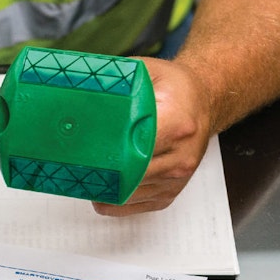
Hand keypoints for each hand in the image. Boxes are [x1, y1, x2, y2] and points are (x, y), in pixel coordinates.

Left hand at [93, 57, 212, 216]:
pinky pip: (136, 206)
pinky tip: (99, 191)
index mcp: (177, 123)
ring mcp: (177, 178)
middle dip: (101, 170)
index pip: (136, 146)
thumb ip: (119, 83)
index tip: (83, 148)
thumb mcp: (148, 72)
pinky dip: (114, 202)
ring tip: (83, 174)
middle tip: (74, 163)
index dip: (107, 150)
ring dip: (104, 188)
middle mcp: (181, 155)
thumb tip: (81, 90)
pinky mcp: (170, 192)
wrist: (204, 102)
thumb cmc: (174, 87)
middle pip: (130, 174)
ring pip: (129, 194)